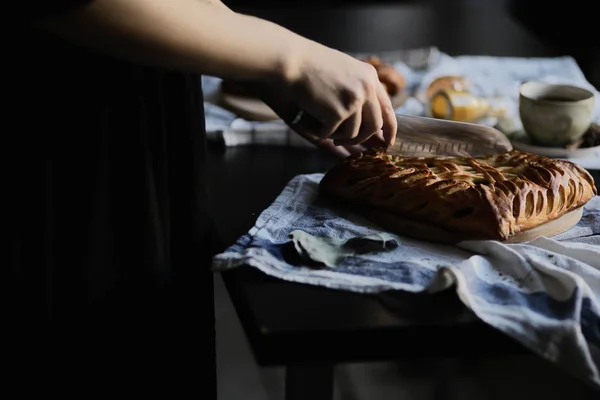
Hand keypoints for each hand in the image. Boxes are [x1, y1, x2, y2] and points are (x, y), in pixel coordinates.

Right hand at [280, 42, 396, 148]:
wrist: (291, 60)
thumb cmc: (310, 65)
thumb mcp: (344, 71)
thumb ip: (358, 90)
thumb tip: (367, 121)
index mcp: (369, 77)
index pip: (387, 108)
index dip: (389, 129)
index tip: (387, 142)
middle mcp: (366, 88)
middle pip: (374, 126)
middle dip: (361, 139)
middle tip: (343, 142)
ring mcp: (353, 101)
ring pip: (353, 133)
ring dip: (337, 136)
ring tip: (322, 127)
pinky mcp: (337, 112)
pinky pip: (331, 133)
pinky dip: (319, 131)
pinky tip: (309, 120)